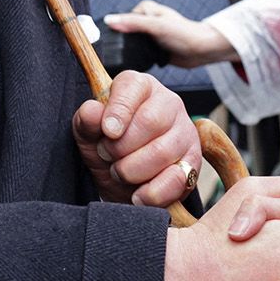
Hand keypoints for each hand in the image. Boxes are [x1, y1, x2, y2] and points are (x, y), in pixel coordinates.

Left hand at [72, 70, 198, 207]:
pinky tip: (137, 194)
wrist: (123, 186)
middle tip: (107, 156)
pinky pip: (176, 179)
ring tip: (121, 173)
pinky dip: (151, 193)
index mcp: (140, 87)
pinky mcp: (193, 164)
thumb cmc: (108, 150)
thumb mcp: (88, 135)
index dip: (118, 110)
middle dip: (120, 147)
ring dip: (132, 171)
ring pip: (161, 152)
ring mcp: (185, 133)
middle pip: (149, 121)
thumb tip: (91, 111)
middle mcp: (168, 103)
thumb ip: (86, 121)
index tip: (107, 132)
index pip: (133, 86)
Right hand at [104, 0, 238, 66]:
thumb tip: (109, 20)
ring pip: (131, 46)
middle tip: (128, 53)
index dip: (117, 33)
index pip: (121, 20)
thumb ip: (132, 23)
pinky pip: (140, 54)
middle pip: (125, 34)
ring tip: (141, 56)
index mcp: (144, 9)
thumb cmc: (185, 33)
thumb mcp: (156, 26)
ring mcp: (149, 35)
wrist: (203, 50)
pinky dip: (141, 59)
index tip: (114, 44)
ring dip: (133, 53)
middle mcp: (145, 20)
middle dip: (125, 45)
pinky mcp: (154, 48)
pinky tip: (146, 62)